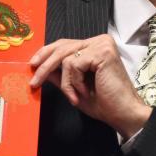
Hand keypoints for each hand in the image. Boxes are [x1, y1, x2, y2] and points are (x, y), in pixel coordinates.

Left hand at [29, 35, 150, 138]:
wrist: (122, 113)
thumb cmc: (104, 103)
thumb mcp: (74, 87)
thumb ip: (60, 75)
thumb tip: (40, 67)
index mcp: (94, 47)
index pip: (64, 44)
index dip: (46, 54)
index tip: (32, 66)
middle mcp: (99, 42)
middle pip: (61, 47)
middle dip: (44, 66)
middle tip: (34, 82)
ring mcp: (102, 45)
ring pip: (65, 57)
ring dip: (66, 82)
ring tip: (75, 96)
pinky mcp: (102, 52)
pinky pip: (74, 64)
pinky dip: (74, 82)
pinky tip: (84, 92)